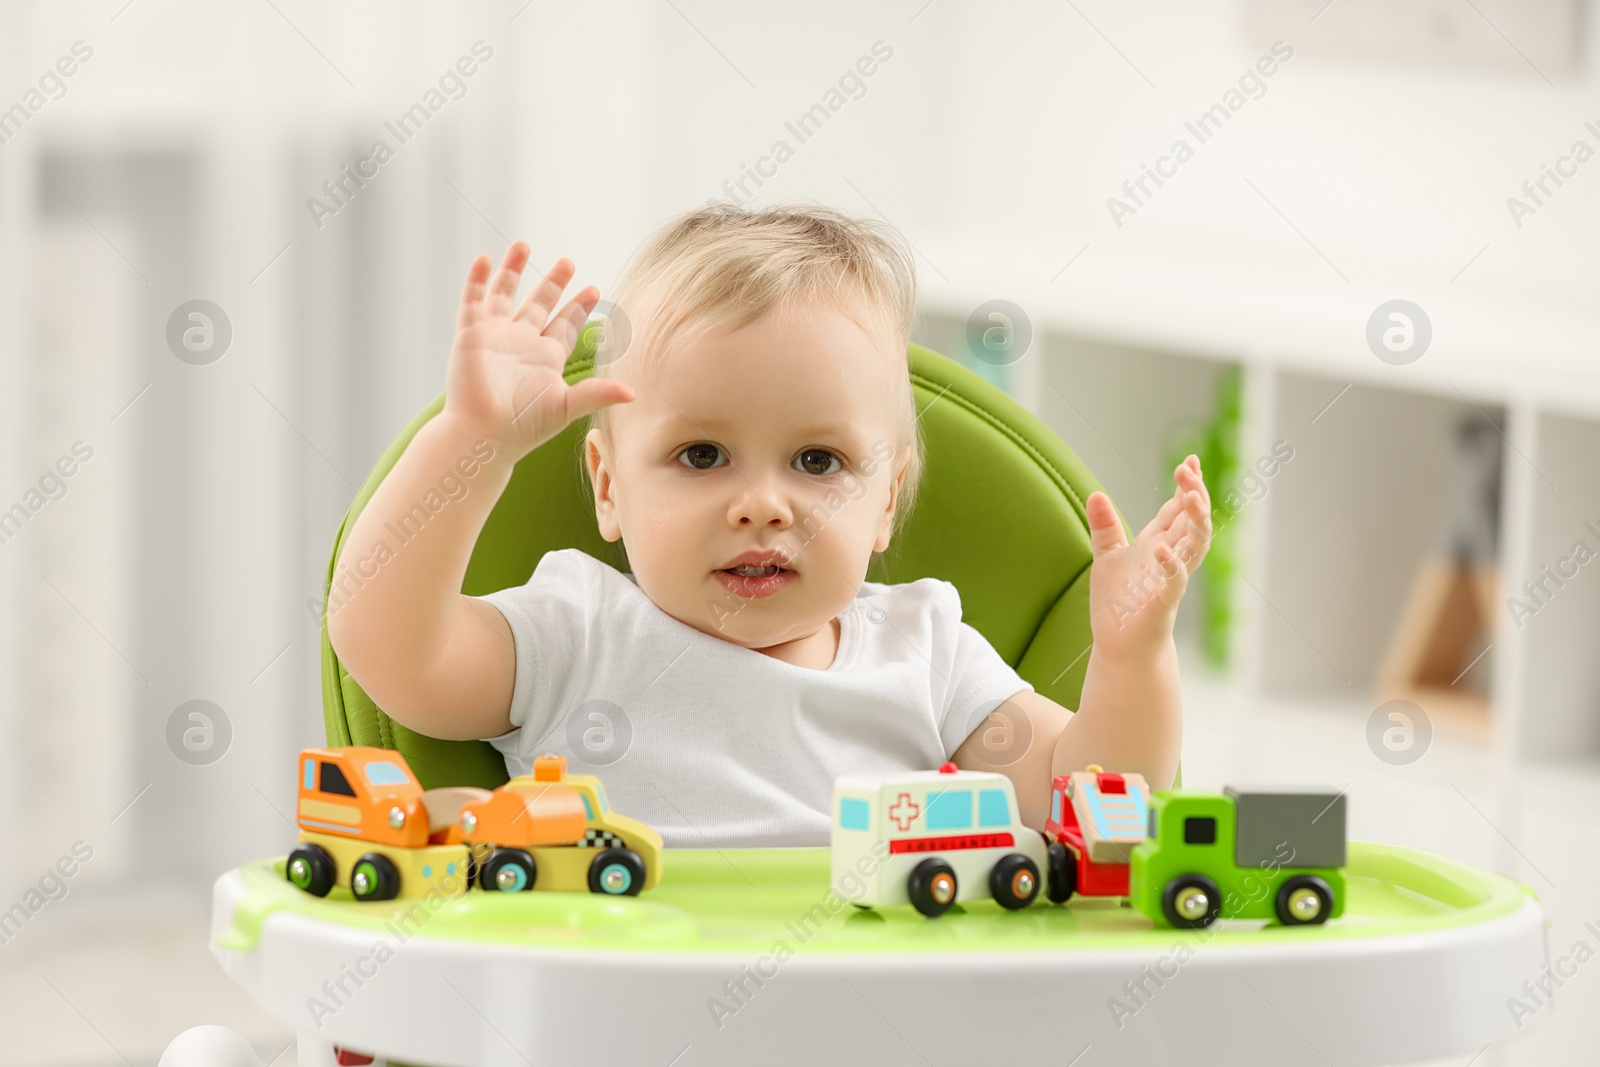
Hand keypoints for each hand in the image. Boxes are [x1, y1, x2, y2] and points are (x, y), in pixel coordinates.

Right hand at [442, 242, 635, 458]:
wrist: (485, 435)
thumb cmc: (523, 427)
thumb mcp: (566, 406)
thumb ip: (597, 393)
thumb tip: (634, 394)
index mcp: (545, 357)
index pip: (565, 324)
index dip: (579, 307)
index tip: (593, 288)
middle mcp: (521, 342)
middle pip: (539, 304)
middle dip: (552, 283)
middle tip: (568, 261)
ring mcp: (494, 336)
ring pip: (504, 295)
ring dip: (512, 270)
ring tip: (523, 244)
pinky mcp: (470, 334)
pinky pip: (472, 301)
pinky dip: (477, 280)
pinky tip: (484, 259)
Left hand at [1084, 455, 1211, 661]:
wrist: (1119, 646)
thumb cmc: (1117, 603)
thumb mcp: (1106, 556)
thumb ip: (1104, 527)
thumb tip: (1095, 493)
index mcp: (1158, 544)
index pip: (1177, 509)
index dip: (1186, 486)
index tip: (1190, 459)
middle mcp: (1170, 558)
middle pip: (1191, 521)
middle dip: (1194, 494)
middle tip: (1188, 469)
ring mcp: (1170, 580)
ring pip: (1195, 546)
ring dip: (1196, 521)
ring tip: (1192, 496)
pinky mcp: (1164, 603)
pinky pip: (1175, 582)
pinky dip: (1172, 566)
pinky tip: (1163, 550)